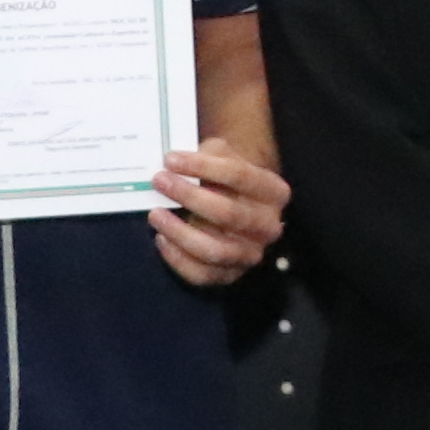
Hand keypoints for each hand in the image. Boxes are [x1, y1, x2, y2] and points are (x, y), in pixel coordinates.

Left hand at [149, 138, 288, 289]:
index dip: (203, 167)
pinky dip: (177, 259)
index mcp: (274, 192)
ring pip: (214, 249)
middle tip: (159, 182)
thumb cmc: (227, 179)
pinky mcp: (231, 275)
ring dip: (179, 232)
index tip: (170, 159)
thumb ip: (209, 154)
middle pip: (228, 213)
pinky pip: (202, 274)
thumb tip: (174, 162)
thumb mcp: (226, 157)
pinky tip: (162, 239)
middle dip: (189, 196)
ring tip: (155, 214)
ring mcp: (252, 254)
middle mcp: (269, 226)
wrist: (238, 207)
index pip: (240, 176)